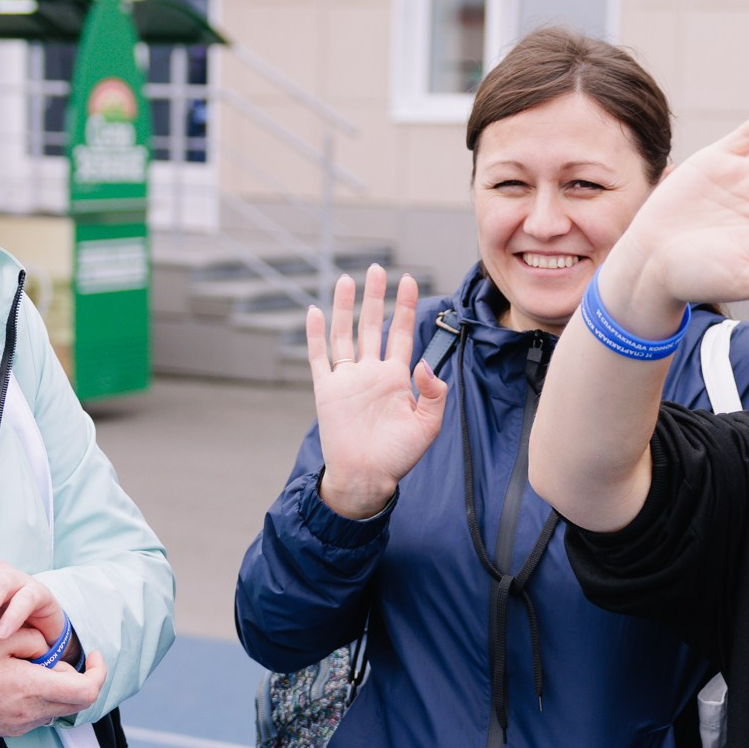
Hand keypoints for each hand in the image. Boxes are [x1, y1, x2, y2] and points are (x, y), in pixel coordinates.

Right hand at [0, 634, 106, 738]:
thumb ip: (32, 639)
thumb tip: (49, 651)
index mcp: (31, 688)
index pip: (87, 691)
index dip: (98, 672)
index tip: (93, 654)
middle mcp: (31, 713)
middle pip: (78, 702)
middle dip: (77, 678)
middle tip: (54, 658)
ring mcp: (21, 725)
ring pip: (59, 708)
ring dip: (57, 688)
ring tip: (30, 666)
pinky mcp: (11, 730)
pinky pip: (40, 714)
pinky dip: (40, 697)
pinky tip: (16, 680)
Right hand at [306, 265, 447, 519]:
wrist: (366, 478)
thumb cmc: (398, 457)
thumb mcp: (428, 426)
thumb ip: (434, 394)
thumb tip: (425, 364)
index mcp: (396, 378)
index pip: (402, 334)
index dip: (405, 307)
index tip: (408, 280)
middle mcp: (371, 373)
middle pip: (372, 326)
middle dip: (375, 298)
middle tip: (377, 269)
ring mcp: (347, 379)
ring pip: (344, 335)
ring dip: (346, 308)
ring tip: (347, 280)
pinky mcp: (326, 390)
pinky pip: (318, 357)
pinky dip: (315, 335)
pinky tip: (314, 311)